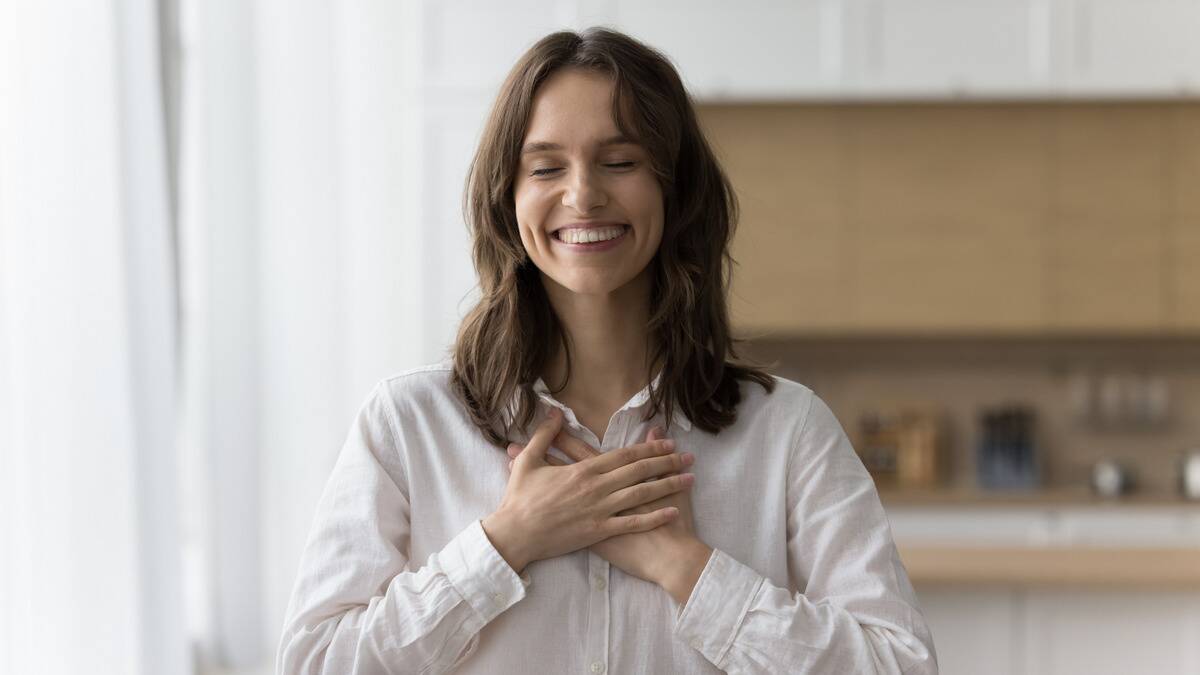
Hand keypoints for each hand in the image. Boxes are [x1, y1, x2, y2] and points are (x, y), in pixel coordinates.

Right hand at [482, 407, 690, 573]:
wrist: (515, 535)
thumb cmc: (520, 499)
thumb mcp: (528, 461)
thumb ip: (543, 435)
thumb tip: (554, 412)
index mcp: (583, 470)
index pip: (623, 455)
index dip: (648, 448)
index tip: (667, 442)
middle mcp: (596, 488)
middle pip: (639, 471)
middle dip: (667, 463)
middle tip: (687, 457)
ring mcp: (600, 510)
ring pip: (642, 494)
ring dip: (668, 485)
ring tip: (690, 479)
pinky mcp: (599, 532)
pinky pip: (633, 523)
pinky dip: (655, 516)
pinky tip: (673, 511)